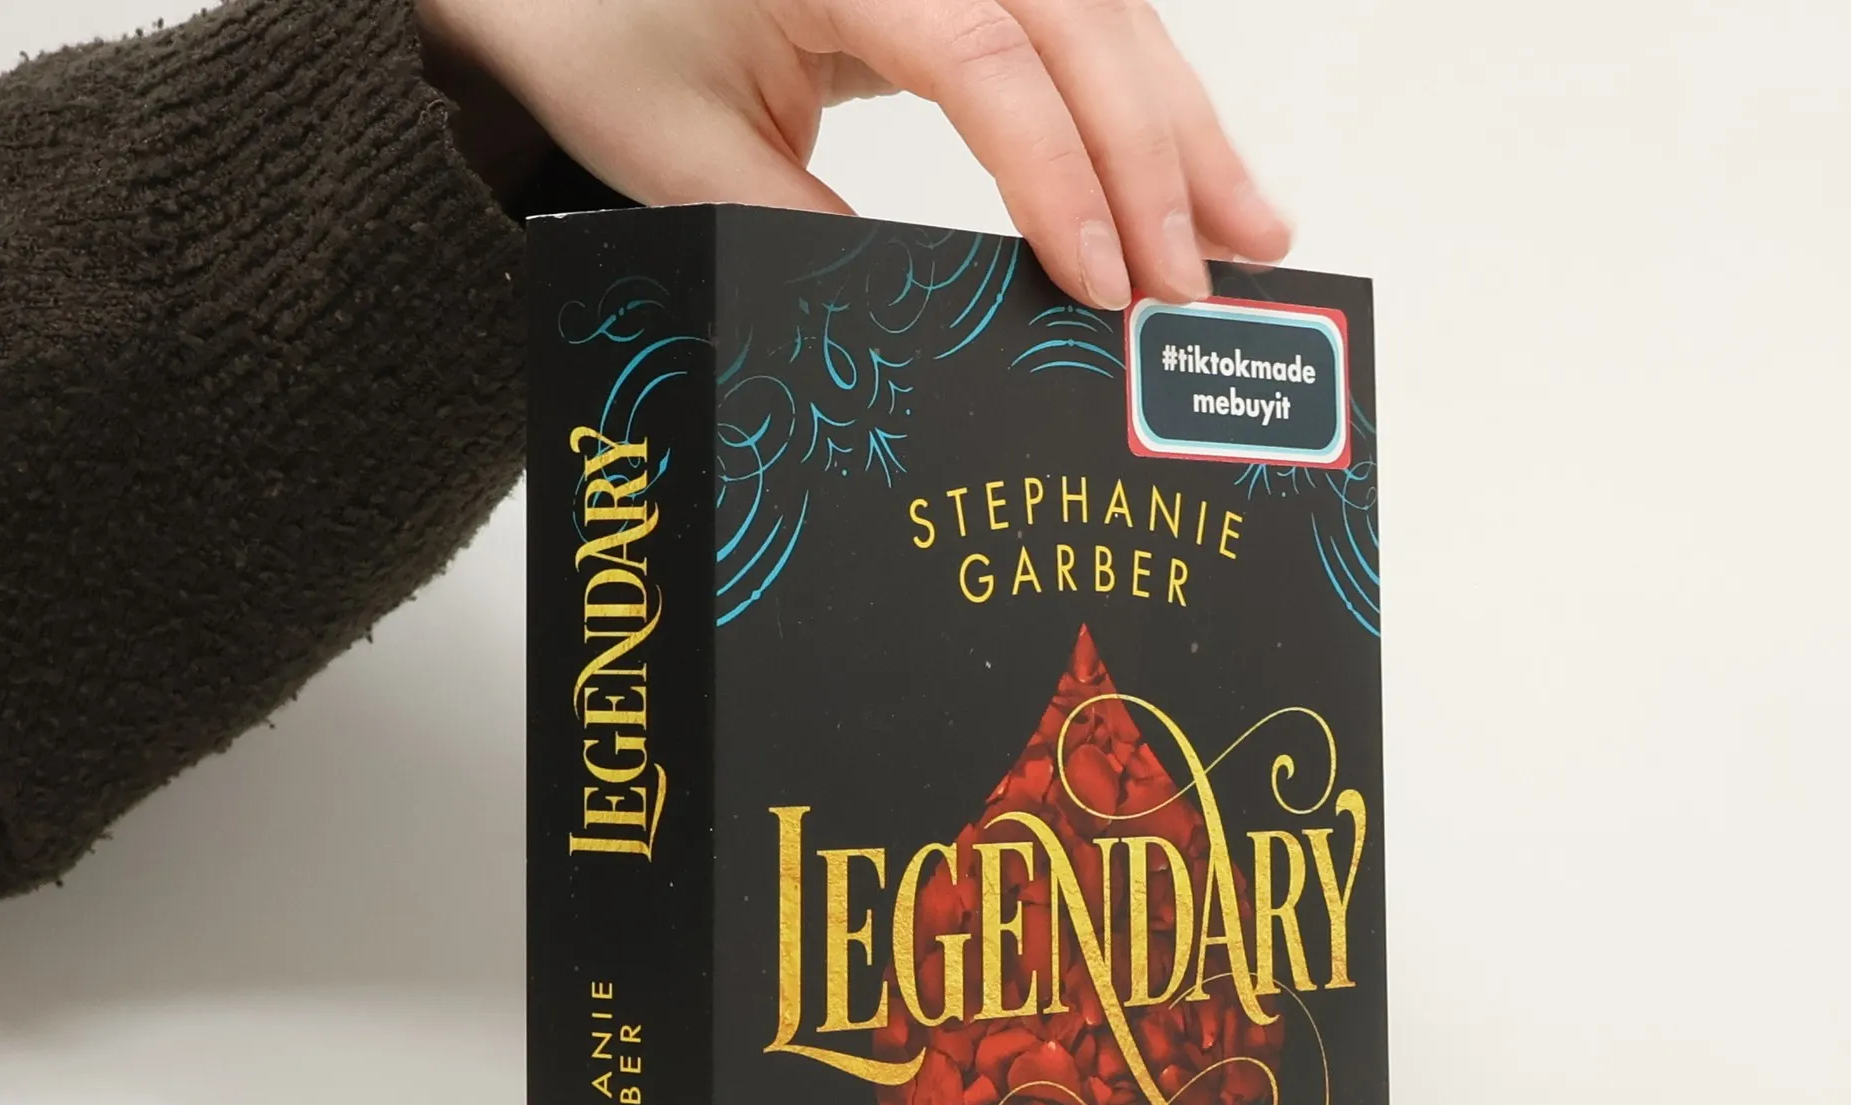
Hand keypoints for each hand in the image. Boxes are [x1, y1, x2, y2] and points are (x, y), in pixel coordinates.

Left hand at [414, 0, 1290, 308]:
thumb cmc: (600, 33)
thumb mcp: (684, 161)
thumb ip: (807, 241)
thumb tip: (936, 327)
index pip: (990, 63)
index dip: (1063, 181)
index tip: (1108, 289)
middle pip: (1083, 25)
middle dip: (1160, 160)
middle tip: (1209, 282)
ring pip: (1107, 11)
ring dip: (1182, 125)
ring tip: (1250, 229)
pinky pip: (1083, 14)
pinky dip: (1141, 96)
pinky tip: (1188, 165)